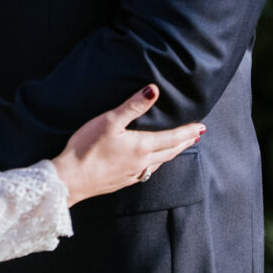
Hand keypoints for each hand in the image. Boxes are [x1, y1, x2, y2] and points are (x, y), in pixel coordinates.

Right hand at [51, 85, 203, 207]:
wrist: (70, 180)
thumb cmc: (87, 148)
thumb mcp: (110, 121)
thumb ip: (133, 106)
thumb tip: (154, 90)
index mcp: (141, 147)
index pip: (172, 138)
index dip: (188, 132)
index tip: (201, 127)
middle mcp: (142, 163)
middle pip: (170, 152)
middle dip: (184, 142)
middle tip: (196, 136)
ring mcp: (132, 174)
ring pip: (159, 163)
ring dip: (171, 153)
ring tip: (177, 147)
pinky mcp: (121, 181)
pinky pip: (146, 172)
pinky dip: (155, 164)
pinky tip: (149, 164)